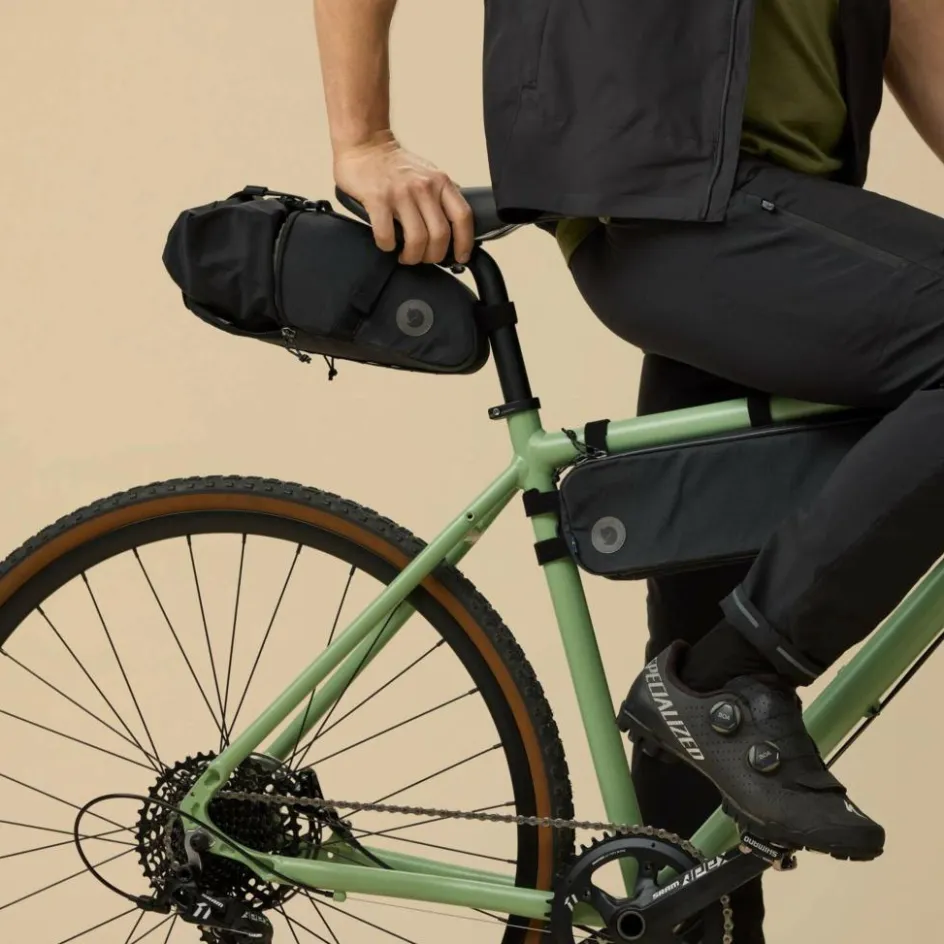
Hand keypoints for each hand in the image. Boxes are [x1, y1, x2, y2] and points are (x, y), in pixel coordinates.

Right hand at [333, 134, 473, 264]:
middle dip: (433, 255)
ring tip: (406, 256)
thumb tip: (455, 223)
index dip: (465, 242)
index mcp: (440, 182)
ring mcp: (401, 193)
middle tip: (424, 258)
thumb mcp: (428, 173)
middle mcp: (424, 187)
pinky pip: (387, 235)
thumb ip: (442, 195)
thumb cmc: (394, 164)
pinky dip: (388, 246)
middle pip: (440, 234)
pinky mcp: (378, 199)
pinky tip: (387, 244)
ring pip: (417, 239)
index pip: (463, 217)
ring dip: (412, 256)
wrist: (365, 144)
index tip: (460, 257)